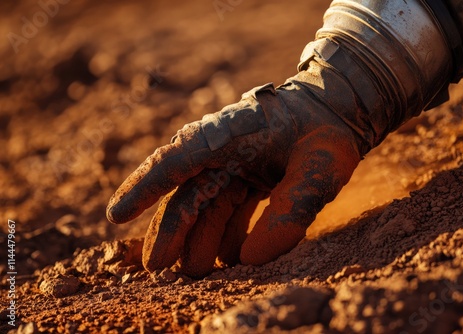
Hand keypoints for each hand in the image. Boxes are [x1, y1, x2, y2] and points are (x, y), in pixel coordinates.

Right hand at [106, 70, 363, 276]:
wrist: (335, 111)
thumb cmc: (325, 133)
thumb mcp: (320, 167)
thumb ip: (293, 208)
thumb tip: (251, 259)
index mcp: (230, 134)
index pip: (179, 160)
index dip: (145, 186)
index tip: (115, 215)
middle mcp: (223, 148)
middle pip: (188, 192)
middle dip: (171, 230)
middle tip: (158, 267)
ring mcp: (233, 163)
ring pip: (205, 204)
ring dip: (198, 237)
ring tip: (195, 270)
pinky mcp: (245, 176)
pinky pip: (228, 207)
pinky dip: (227, 232)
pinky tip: (231, 255)